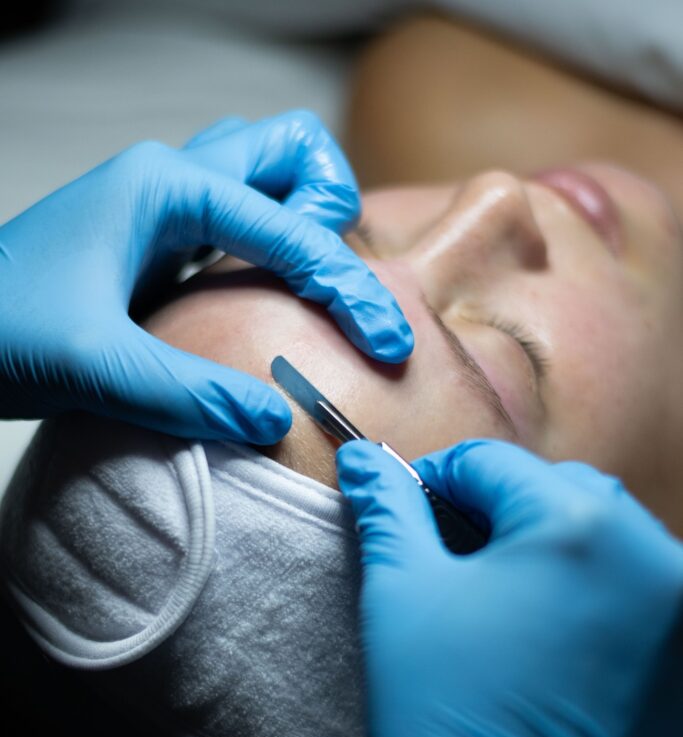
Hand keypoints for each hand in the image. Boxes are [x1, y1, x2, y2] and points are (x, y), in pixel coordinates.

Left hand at [0, 110, 411, 439]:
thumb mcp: (93, 366)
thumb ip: (186, 393)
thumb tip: (276, 418)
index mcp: (164, 189)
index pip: (290, 227)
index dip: (347, 288)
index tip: (385, 345)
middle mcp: (171, 180)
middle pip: (291, 151)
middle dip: (333, 210)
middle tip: (333, 286)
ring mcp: (163, 205)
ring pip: (265, 174)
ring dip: (305, 218)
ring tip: (312, 291)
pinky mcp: (157, 239)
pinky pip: (237, 219)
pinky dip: (272, 246)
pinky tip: (268, 304)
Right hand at [336, 438, 682, 736]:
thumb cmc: (447, 725)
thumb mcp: (401, 598)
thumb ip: (387, 512)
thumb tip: (363, 461)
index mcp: (580, 527)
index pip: (493, 465)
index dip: (436, 482)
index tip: (408, 511)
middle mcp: (653, 558)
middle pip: (559, 494)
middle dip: (500, 513)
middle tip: (450, 562)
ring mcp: (682, 616)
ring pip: (607, 543)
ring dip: (552, 553)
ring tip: (498, 605)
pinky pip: (641, 599)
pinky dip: (595, 600)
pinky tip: (546, 643)